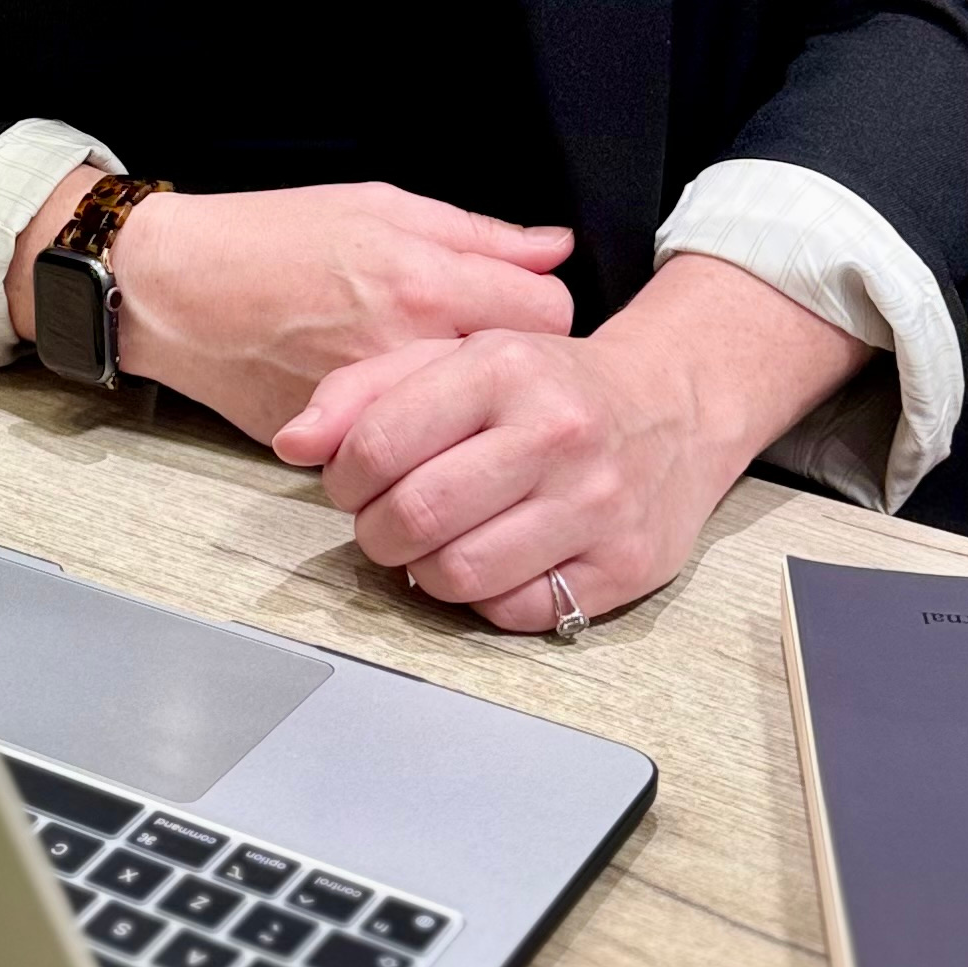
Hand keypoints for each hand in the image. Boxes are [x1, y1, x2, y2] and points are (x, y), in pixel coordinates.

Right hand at [12, 175, 575, 446]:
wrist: (174, 293)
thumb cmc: (268, 235)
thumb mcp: (377, 205)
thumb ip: (476, 232)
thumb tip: (554, 246)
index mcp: (421, 278)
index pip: (548, 310)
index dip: (539, 304)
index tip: (517, 301)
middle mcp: (406, 349)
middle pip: (518, 377)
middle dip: (511, 363)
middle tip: (480, 342)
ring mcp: (376, 407)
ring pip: (466, 420)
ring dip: (464, 403)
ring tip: (436, 374)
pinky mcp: (343, 444)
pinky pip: (410, 446)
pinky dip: (412, 430)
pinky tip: (391, 401)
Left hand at [276, 252, 870, 629]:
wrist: (673, 405)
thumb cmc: (545, 382)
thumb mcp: (457, 355)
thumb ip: (363, 389)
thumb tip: (294, 443)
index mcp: (503, 367)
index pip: (379, 442)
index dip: (343, 477)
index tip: (349, 483)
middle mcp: (555, 433)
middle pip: (415, 516)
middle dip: (375, 532)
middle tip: (383, 523)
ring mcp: (596, 504)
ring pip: (461, 575)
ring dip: (424, 572)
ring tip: (431, 545)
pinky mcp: (625, 566)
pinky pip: (517, 612)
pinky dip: (485, 599)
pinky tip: (488, 563)